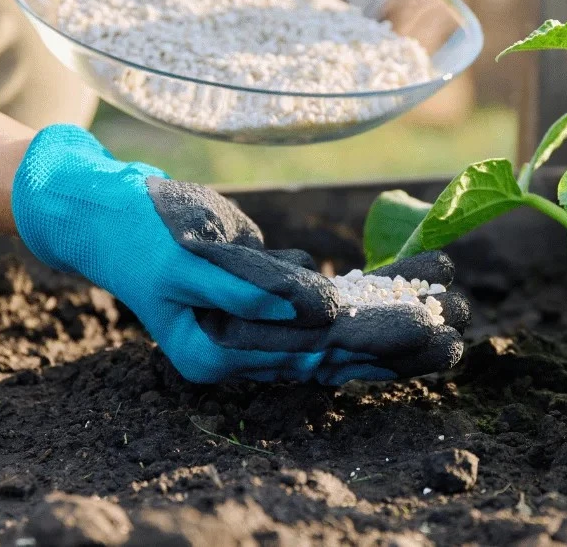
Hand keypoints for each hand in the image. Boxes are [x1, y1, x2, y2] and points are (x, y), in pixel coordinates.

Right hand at [11, 125, 466, 383]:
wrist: (105, 213)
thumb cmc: (142, 227)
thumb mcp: (191, 254)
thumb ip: (254, 288)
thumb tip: (322, 312)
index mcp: (220, 353)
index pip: (315, 351)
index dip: (378, 338)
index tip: (430, 326)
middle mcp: (244, 352)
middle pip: (338, 353)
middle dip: (402, 340)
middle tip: (462, 330)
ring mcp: (256, 331)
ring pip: (340, 336)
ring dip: (396, 326)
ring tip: (455, 316)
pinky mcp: (267, 304)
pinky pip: (326, 311)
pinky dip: (370, 300)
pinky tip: (413, 289)